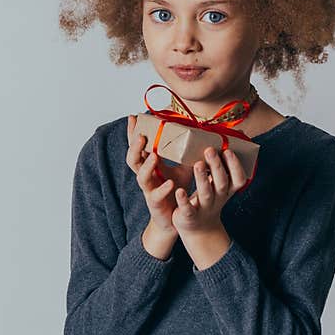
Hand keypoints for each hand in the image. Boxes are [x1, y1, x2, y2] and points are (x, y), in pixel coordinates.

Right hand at [126, 114, 193, 233]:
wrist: (176, 217)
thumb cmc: (177, 189)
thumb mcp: (182, 167)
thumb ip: (187, 152)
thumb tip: (201, 133)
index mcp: (149, 165)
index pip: (138, 146)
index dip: (133, 133)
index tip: (133, 117)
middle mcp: (146, 177)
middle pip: (132, 160)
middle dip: (135, 147)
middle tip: (141, 136)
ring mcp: (149, 191)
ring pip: (141, 177)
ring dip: (146, 166)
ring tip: (154, 156)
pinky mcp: (156, 204)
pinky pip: (156, 196)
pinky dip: (163, 189)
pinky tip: (170, 183)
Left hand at [172, 146, 247, 234]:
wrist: (198, 229)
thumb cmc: (208, 200)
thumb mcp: (218, 186)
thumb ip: (222, 166)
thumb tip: (232, 137)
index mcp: (226, 190)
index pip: (238, 179)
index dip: (235, 166)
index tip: (228, 151)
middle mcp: (217, 199)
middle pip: (221, 183)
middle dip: (216, 167)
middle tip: (209, 150)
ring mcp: (204, 208)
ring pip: (205, 193)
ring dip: (202, 179)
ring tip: (197, 164)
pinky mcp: (189, 216)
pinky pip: (187, 208)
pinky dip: (184, 200)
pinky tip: (178, 191)